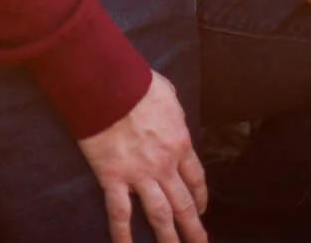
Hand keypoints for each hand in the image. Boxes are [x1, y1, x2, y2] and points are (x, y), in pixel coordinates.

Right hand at [76, 72, 208, 242]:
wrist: (108, 85)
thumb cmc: (137, 83)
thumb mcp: (167, 92)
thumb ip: (173, 109)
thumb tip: (171, 110)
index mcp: (179, 143)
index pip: (196, 178)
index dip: (201, 197)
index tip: (202, 209)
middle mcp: (164, 165)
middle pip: (184, 203)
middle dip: (194, 228)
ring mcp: (139, 174)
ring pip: (160, 214)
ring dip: (169, 237)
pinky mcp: (114, 178)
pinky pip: (120, 212)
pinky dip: (123, 235)